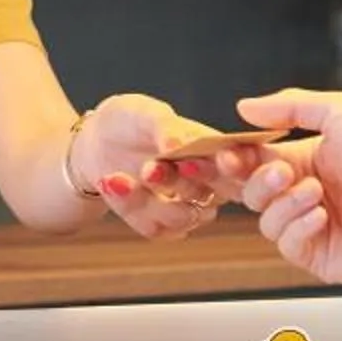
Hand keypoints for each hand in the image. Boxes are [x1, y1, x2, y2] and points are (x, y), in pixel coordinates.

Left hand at [72, 93, 225, 239]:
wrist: (97, 142)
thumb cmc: (132, 121)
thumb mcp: (145, 113)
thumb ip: (165, 127)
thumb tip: (177, 143)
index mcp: (217, 151)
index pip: (243, 165)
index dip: (240, 166)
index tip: (223, 159)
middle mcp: (209, 183)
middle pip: (217, 196)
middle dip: (186, 183)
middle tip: (153, 167)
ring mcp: (186, 207)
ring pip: (185, 217)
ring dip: (153, 199)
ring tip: (119, 175)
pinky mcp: (159, 225)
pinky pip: (154, 227)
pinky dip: (130, 205)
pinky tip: (112, 182)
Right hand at [226, 90, 341, 284]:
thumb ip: (290, 105)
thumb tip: (245, 106)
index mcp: (307, 160)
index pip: (254, 159)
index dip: (236, 158)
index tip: (226, 153)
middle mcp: (305, 194)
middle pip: (251, 191)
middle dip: (258, 180)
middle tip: (282, 171)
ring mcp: (310, 227)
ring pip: (265, 220)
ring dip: (285, 203)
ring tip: (316, 193)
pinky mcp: (318, 256)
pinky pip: (286, 245)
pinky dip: (298, 227)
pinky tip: (322, 216)